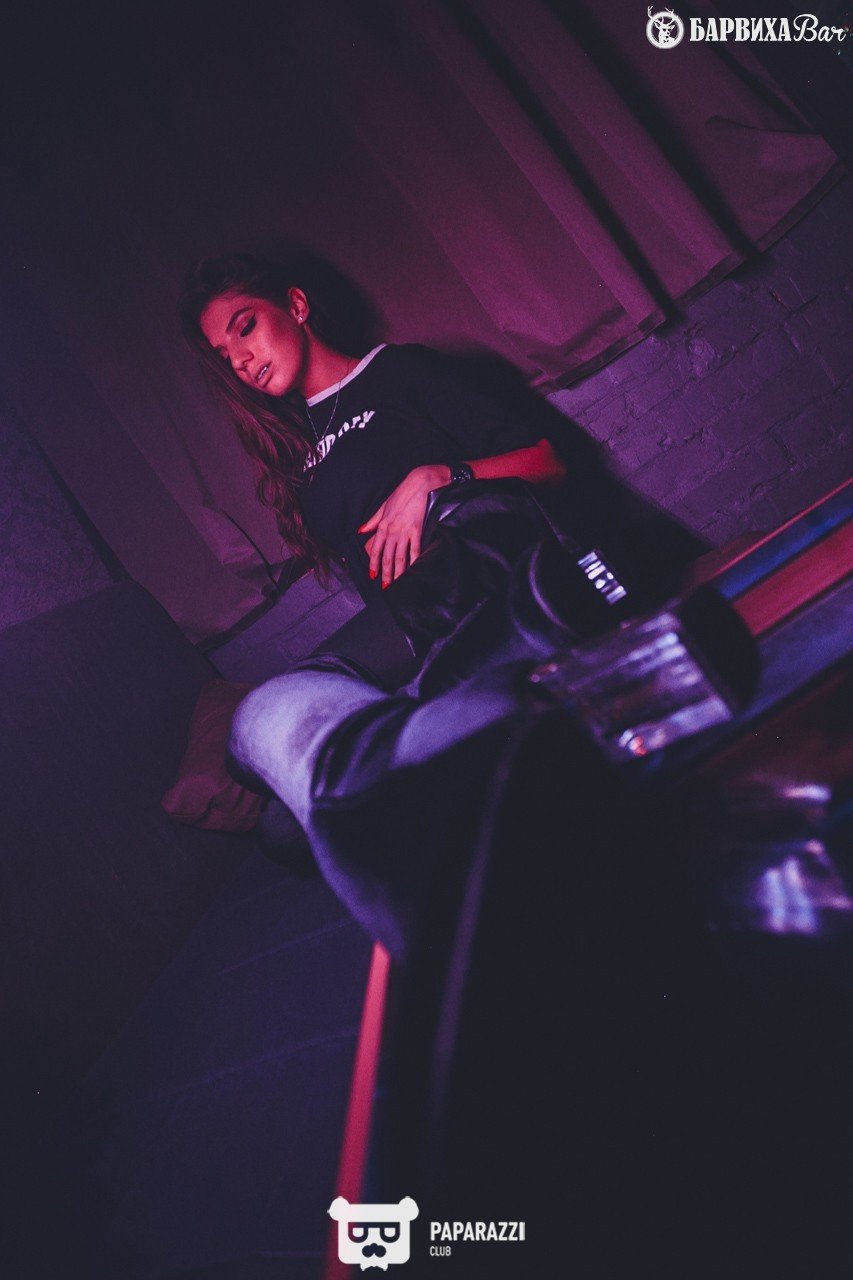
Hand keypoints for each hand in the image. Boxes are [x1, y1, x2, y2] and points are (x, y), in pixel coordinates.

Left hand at [359, 464, 450, 586]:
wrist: (420, 483)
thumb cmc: (403, 493)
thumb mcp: (384, 506)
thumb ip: (373, 521)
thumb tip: (361, 530)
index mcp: (382, 525)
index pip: (376, 549)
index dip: (374, 564)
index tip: (373, 576)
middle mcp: (392, 530)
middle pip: (387, 557)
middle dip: (385, 574)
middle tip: (385, 587)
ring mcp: (405, 531)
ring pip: (399, 557)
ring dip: (397, 573)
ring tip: (397, 584)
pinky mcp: (417, 530)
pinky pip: (414, 550)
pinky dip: (414, 562)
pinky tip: (414, 571)